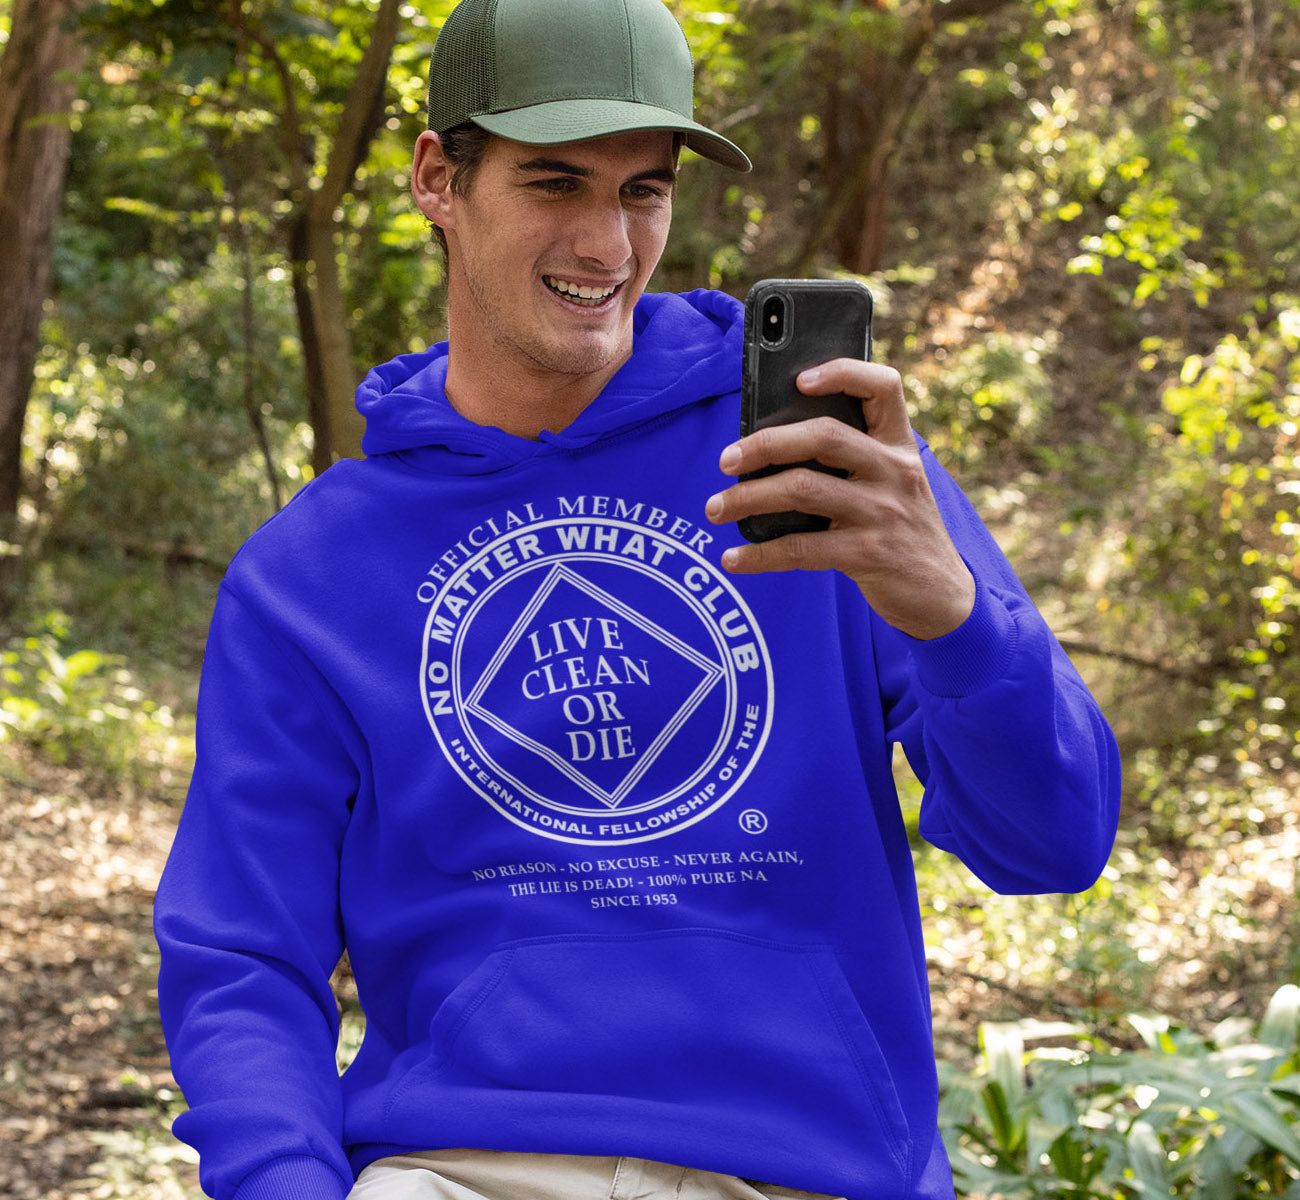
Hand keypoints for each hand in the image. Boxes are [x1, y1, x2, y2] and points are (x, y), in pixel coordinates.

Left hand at [704, 358, 975, 639]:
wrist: (942, 594)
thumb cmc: (898, 529)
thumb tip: (766, 450)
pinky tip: (733, 559)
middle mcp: (895, 471)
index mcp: (899, 445)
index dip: (841, 372)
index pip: (882, 386)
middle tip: (725, 461)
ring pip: (802, 490)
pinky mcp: (869, 554)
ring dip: (747, 498)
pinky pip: (801, 550)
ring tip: (715, 508)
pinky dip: (759, 555)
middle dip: (764, 444)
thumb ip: (849, 461)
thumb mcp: (890, 485)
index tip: (798, 378)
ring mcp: (883, 512)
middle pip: (822, 436)